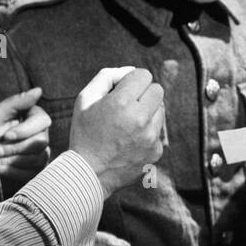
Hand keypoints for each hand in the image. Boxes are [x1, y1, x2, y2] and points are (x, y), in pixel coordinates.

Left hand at [0, 87, 50, 192]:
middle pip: (41, 142)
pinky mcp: (34, 170)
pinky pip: (33, 173)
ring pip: (38, 159)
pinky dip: (14, 171)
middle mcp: (40, 135)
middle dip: (15, 148)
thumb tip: (38, 91)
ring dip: (13, 160)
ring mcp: (39, 154)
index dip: (26, 130)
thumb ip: (16, 102)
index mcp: (33, 118)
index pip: (43, 122)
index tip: (7, 135)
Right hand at [69, 67, 165, 194]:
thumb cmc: (84, 134)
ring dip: (147, 112)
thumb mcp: (85, 99)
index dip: (132, 80)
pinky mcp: (156, 151)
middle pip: (157, 90)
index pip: (144, 75)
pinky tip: (130, 141)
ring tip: (127, 125)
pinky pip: (158, 132)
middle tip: (128, 105)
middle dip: (143, 93)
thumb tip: (130, 71)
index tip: (123, 90)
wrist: (89, 174)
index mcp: (122, 102)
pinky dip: (147, 133)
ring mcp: (150, 136)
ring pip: (160, 110)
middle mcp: (140, 118)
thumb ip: (107, 77)